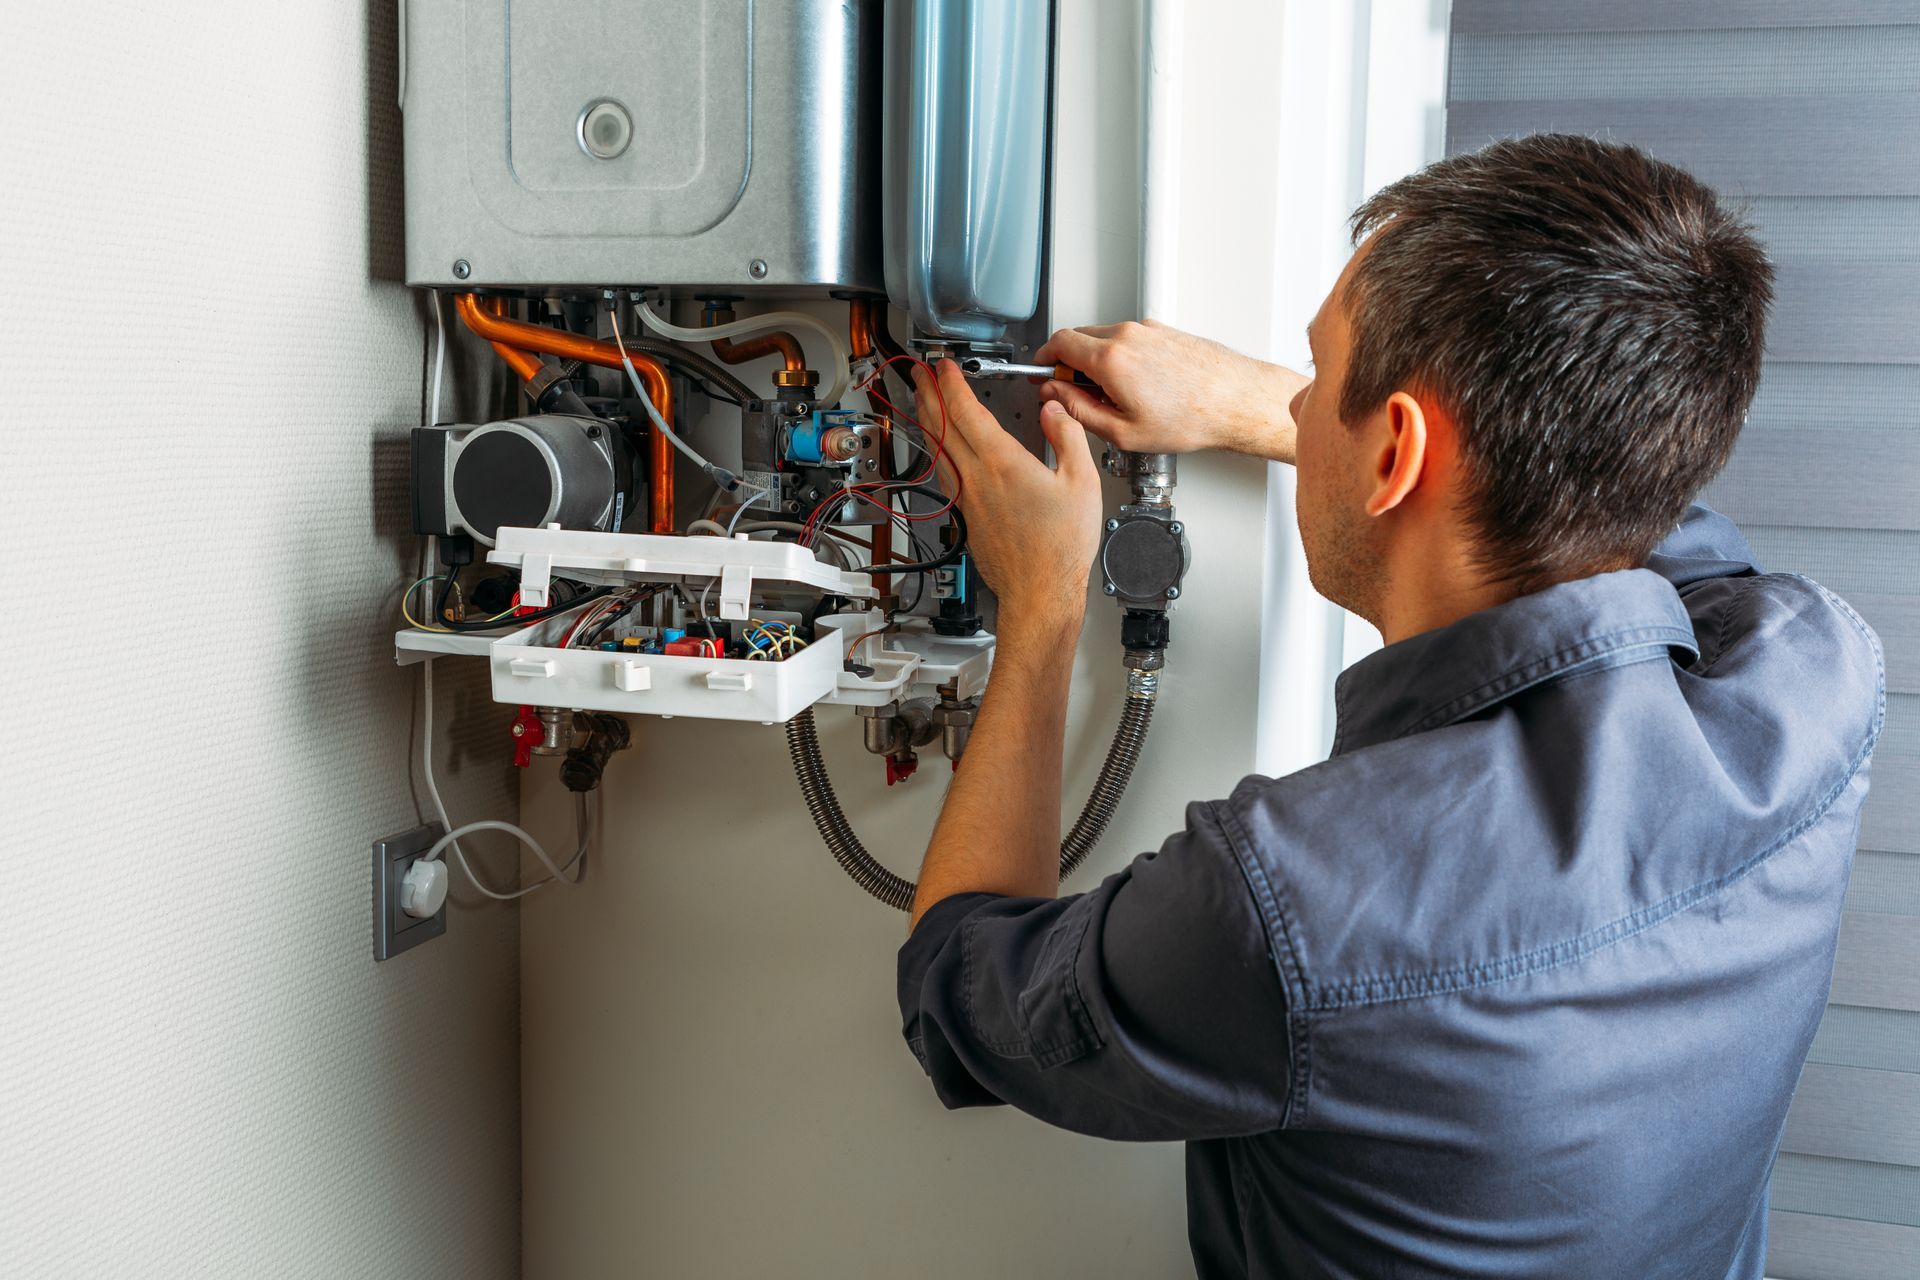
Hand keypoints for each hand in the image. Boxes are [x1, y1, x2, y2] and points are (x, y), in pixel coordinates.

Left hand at [911, 360, 1102, 624]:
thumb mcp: (1083, 483)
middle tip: (919, 374)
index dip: (951, 384)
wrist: (1040, 593)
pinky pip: (945, 473)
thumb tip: (1054, 410)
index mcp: (1003, 464)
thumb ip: (1068, 437)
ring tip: (921, 403)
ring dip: (926, 421)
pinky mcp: (967, 517)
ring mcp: (968, 499)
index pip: (966, 412)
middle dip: (928, 395)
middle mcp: (977, 479)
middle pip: (942, 427)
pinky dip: (938, 450)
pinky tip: (940, 450)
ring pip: (938, 450)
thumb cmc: (1061, 548)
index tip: (944, 366)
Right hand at [1034, 320, 1308, 462]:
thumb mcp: (1122, 431)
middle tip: (1073, 391)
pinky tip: (1135, 386)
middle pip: (1078, 336)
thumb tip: (1055, 395)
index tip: (1042, 373)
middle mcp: (1128, 335)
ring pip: (1103, 337)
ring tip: (1111, 395)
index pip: (1058, 342)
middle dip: (1068, 362)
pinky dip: (1119, 356)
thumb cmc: (1192, 418)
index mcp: (1111, 357)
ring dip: (1095, 360)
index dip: (1043, 359)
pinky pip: (1127, 338)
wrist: (1237, 401)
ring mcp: (1148, 329)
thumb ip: (1078, 410)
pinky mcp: (1163, 331)